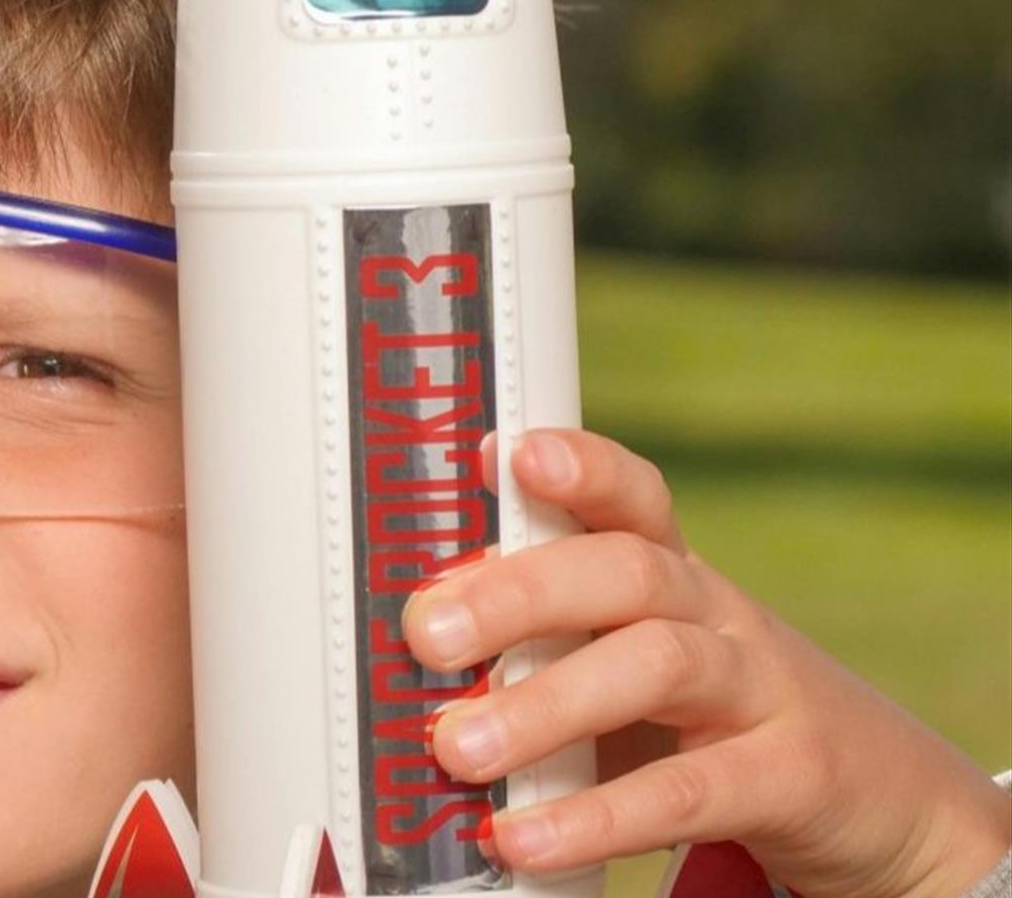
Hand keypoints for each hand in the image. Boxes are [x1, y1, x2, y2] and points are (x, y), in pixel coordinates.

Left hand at [402, 429, 1011, 897]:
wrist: (884, 798)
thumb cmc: (716, 719)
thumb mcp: (634, 663)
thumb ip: (543, 649)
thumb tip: (403, 656)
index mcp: (673, 577)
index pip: (632, 498)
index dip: (578, 467)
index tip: (501, 452)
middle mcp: (718, 615)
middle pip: (627, 570)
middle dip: (520, 592)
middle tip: (425, 633)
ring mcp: (763, 690)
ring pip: (658, 666)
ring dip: (546, 705)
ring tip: (458, 750)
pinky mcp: (790, 776)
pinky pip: (691, 791)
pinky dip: (601, 816)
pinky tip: (525, 836)